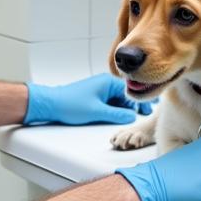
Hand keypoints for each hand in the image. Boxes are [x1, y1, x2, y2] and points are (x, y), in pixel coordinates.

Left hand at [25, 74, 153, 125]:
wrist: (50, 104)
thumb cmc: (70, 104)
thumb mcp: (97, 112)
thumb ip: (117, 115)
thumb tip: (131, 117)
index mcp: (107, 82)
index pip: (130, 91)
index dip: (141, 102)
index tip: (150, 109)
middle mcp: (104, 83)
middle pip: (125, 95)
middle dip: (135, 105)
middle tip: (145, 114)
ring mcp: (99, 89)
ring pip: (117, 99)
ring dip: (125, 108)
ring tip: (133, 118)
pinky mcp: (94, 96)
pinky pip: (110, 101)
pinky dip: (116, 108)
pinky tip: (119, 116)